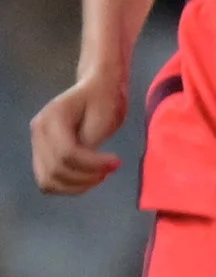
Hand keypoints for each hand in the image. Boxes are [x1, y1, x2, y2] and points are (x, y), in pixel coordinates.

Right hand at [29, 71, 126, 195]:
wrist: (96, 90)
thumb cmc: (103, 99)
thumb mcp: (104, 115)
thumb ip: (91, 139)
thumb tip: (85, 163)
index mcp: (52, 118)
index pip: (67, 153)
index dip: (92, 164)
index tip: (117, 162)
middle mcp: (38, 132)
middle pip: (56, 170)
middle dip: (87, 177)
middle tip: (110, 170)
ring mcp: (37, 145)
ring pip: (48, 181)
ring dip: (77, 186)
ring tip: (100, 175)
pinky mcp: (43, 155)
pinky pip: (49, 181)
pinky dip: (69, 186)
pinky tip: (89, 178)